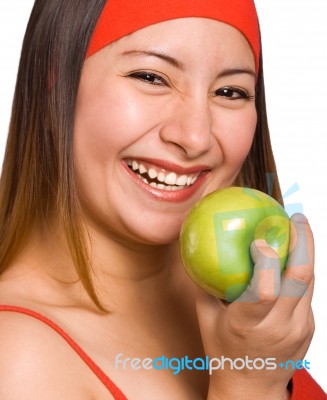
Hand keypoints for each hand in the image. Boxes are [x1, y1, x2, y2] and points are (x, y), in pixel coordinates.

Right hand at [196, 213, 314, 399]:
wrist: (252, 389)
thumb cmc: (223, 351)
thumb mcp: (206, 318)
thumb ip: (205, 284)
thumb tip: (198, 250)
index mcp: (248, 325)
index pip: (266, 291)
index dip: (267, 260)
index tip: (259, 238)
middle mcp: (279, 327)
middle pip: (300, 278)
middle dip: (302, 240)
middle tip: (295, 217)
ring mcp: (299, 329)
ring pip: (310, 282)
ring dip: (306, 250)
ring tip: (298, 226)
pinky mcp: (309, 328)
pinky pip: (307, 292)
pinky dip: (300, 269)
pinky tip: (291, 254)